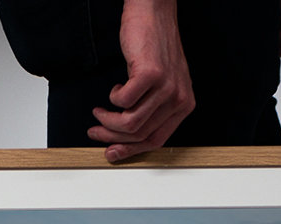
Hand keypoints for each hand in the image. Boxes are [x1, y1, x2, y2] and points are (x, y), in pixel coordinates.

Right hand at [87, 0, 194, 162]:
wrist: (154, 11)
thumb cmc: (155, 45)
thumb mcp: (162, 84)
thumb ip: (153, 110)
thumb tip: (127, 136)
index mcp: (184, 106)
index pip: (156, 141)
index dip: (131, 151)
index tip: (112, 153)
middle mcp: (179, 99)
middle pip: (141, 134)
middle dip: (113, 138)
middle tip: (97, 133)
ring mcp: (166, 87)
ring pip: (131, 122)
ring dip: (109, 121)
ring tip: (99, 113)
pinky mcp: (151, 74)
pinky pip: (124, 101)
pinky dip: (113, 98)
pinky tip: (114, 90)